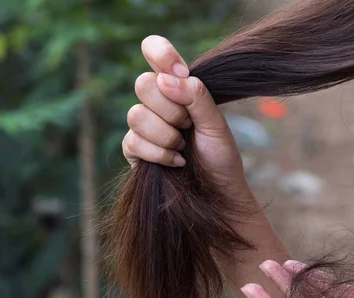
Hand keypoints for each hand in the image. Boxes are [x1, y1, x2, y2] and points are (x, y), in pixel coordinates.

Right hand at [122, 35, 245, 184]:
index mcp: (177, 86)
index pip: (154, 50)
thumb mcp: (216, 124)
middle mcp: (156, 102)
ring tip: (184, 146)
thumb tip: (166, 79)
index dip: (161, 54)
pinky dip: (159, 153)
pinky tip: (176, 162)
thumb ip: (197, 97)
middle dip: (171, 109)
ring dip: (166, 134)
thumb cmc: (220, 157)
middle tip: (189, 125)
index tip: (179, 71)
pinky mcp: (134, 150)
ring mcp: (143, 126)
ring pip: (135, 114)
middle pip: (142, 84)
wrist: (218, 192)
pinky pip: (132, 141)